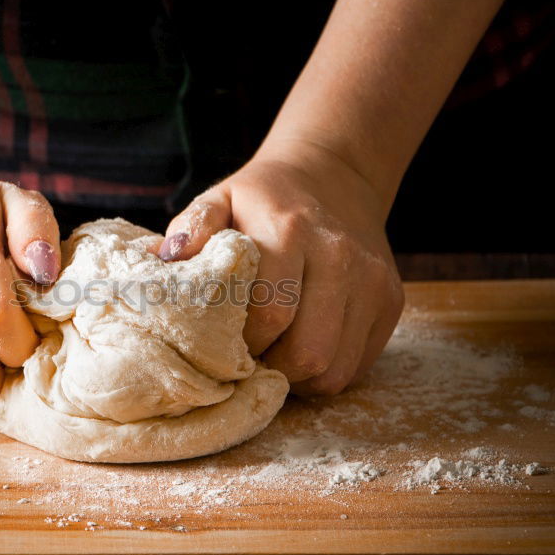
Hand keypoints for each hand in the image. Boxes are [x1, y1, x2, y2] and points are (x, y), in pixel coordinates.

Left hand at [158, 146, 403, 394]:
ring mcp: (373, 282)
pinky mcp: (391, 302)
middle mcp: (340, 257)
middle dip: (269, 369)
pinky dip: (324, 373)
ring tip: (273, 356)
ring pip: (334, 370)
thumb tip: (163, 263)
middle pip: (308, 352)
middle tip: (246, 360)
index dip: (240, 344)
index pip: (269, 314)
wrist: (334, 176)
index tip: (220, 343)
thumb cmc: (263, 200)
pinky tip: (302, 347)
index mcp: (290, 230)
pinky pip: (355, 367)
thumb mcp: (219, 200)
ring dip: (296, 378)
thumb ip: (192, 229)